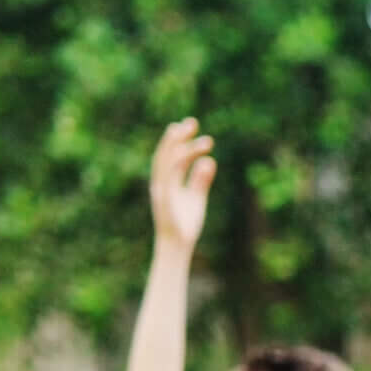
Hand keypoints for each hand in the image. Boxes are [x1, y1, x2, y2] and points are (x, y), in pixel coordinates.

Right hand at [148, 119, 214, 252]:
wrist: (178, 247)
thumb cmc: (186, 225)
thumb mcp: (196, 199)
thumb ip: (200, 180)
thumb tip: (209, 161)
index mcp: (168, 182)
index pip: (171, 156)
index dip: (180, 141)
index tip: (192, 127)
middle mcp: (161, 184)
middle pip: (166, 155)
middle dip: (177, 137)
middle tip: (192, 122)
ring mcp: (161, 192)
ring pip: (168, 164)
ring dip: (185, 149)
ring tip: (203, 138)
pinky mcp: (165, 203)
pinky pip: (171, 181)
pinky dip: (181, 167)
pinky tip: (199, 158)